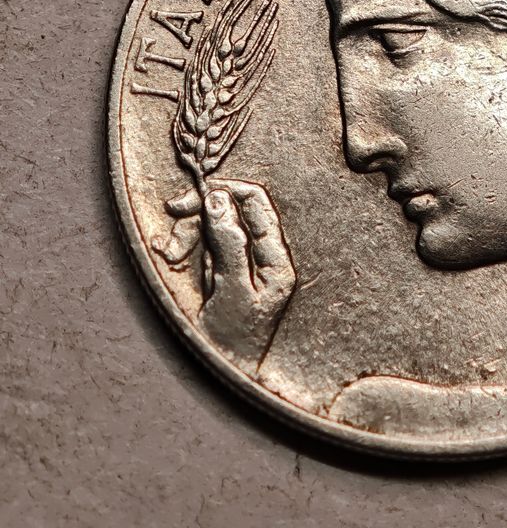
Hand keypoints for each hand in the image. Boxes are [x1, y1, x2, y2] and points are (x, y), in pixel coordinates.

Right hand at [153, 179, 295, 371]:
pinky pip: (201, 244)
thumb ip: (230, 244)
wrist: (217, 374)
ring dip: (187, 235)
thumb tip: (219, 200)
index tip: (190, 201)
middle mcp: (261, 254)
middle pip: (229, 210)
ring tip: (171, 256)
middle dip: (198, 218)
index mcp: (275, 259)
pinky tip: (172, 257)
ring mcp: (240, 261)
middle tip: (172, 231)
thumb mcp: (233, 290)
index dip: (224, 192)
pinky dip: (184, 246)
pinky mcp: (220, 269)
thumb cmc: (233, 342)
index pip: (255, 203)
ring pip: (211, 225)